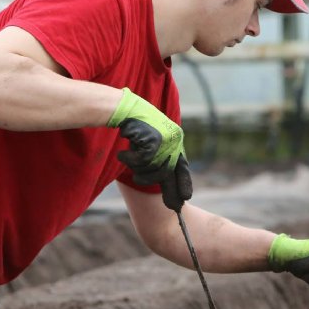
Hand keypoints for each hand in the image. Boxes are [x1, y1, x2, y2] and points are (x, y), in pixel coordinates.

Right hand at [108, 88, 191, 210]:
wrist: (124, 109)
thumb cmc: (136, 128)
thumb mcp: (151, 145)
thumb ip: (159, 160)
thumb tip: (164, 181)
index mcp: (177, 140)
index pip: (182, 167)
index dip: (183, 183)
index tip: (185, 199)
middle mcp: (175, 139)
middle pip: (167, 172)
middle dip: (158, 184)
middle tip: (162, 199)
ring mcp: (165, 139)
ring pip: (153, 168)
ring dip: (138, 169)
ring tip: (129, 160)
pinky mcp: (153, 139)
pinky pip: (141, 161)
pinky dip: (129, 160)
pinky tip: (122, 155)